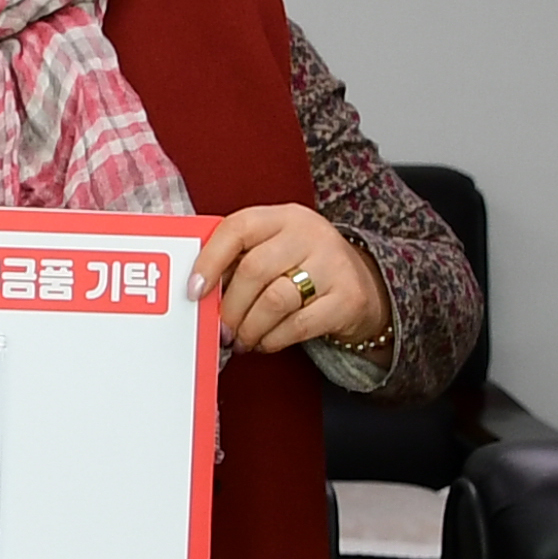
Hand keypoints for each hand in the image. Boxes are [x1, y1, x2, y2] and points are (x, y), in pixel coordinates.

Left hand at [188, 204, 388, 358]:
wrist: (364, 286)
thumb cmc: (302, 268)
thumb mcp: (274, 250)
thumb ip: (239, 262)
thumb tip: (199, 293)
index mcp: (283, 217)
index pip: (238, 228)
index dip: (209, 260)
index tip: (193, 290)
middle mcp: (310, 233)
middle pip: (254, 269)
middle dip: (230, 307)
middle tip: (221, 328)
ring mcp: (333, 264)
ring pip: (275, 300)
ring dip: (249, 327)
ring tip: (241, 339)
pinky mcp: (348, 298)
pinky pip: (299, 324)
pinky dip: (273, 339)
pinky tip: (265, 342)